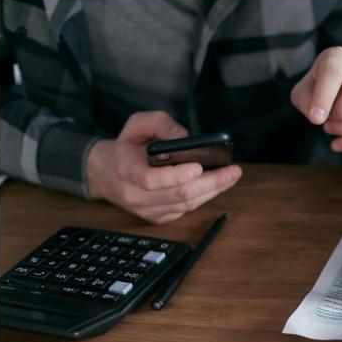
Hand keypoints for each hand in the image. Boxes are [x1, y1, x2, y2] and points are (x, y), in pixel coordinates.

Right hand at [86, 111, 241, 223]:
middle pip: (178, 194)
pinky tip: (218, 185)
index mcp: (126, 171)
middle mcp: (135, 195)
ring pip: (187, 204)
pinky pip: (186, 210)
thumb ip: (159, 123)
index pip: (151, 180)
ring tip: (232, 176)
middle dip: (210, 183)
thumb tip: (185, 137)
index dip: (176, 175)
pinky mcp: (159, 217)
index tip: (198, 166)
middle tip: (233, 171)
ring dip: (213, 191)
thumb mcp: (136, 125)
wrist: (108, 173)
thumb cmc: (127, 147)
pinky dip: (205, 197)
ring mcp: (147, 210)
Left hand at [291, 46, 341, 152]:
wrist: (340, 90)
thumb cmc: (319, 90)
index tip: (315, 120)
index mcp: (338, 56)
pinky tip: (341, 143)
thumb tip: (320, 117)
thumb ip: (306, 102)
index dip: (324, 97)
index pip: (333, 71)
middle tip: (327, 123)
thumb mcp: (303, 93)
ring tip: (332, 129)